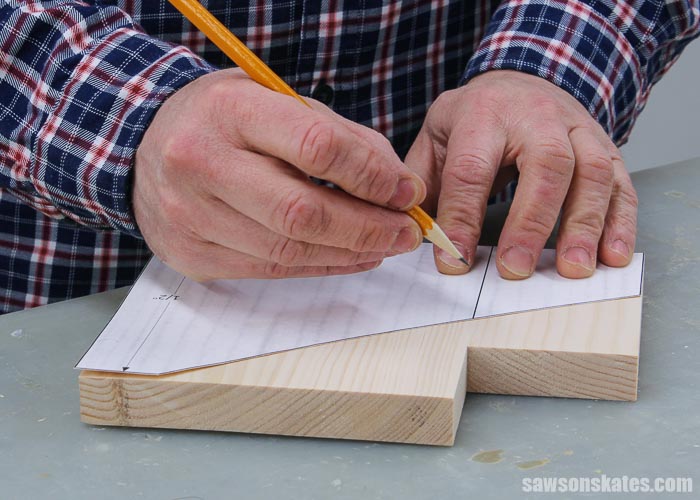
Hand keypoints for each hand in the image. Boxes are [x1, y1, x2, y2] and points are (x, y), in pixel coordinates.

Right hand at [133, 69, 424, 280]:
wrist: (145, 146)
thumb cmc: (224, 120)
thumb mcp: (277, 101)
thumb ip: (341, 136)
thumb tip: (397, 185)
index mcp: (229, 110)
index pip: (315, 146)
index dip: (371, 175)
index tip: (405, 192)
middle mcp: (200, 162)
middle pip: (301, 212)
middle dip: (367, 229)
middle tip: (405, 233)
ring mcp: (190, 215)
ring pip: (287, 250)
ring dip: (349, 254)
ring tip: (385, 247)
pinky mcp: (191, 254)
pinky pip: (269, 269)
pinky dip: (318, 267)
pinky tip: (348, 257)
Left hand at [405, 70, 637, 278]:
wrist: (523, 79)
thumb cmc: (476, 118)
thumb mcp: (436, 134)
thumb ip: (421, 179)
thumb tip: (413, 228)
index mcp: (484, 114)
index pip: (472, 168)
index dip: (462, 217)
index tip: (454, 261)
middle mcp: (537, 117)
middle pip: (546, 163)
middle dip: (531, 220)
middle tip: (516, 268)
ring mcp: (579, 130)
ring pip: (593, 173)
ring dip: (585, 225)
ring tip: (572, 269)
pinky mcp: (607, 148)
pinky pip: (622, 184)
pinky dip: (620, 223)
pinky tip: (610, 256)